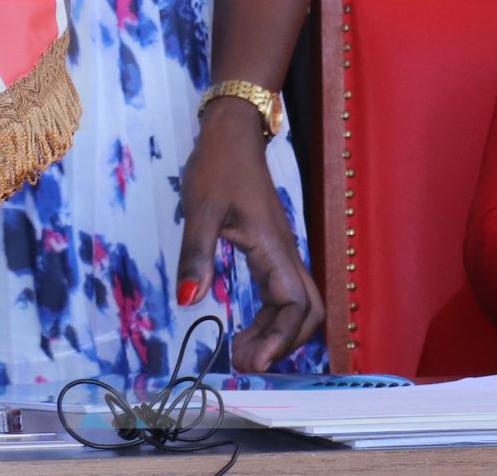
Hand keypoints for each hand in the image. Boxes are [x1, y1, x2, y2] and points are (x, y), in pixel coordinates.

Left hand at [178, 98, 324, 370]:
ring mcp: (280, 254)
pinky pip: (282, 295)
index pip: (295, 303)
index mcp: (273, 247)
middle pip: (308, 310)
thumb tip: (188, 300)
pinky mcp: (271, 253)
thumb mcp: (201, 210)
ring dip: (275, 334)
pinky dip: (268, 320)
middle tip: (245, 361)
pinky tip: (244, 330)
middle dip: (285, 343)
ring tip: (240, 353)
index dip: (281, 338)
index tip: (253, 362)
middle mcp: (285, 254)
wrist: (232, 134)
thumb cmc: (218, 167)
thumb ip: (196, 254)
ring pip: (296, 306)